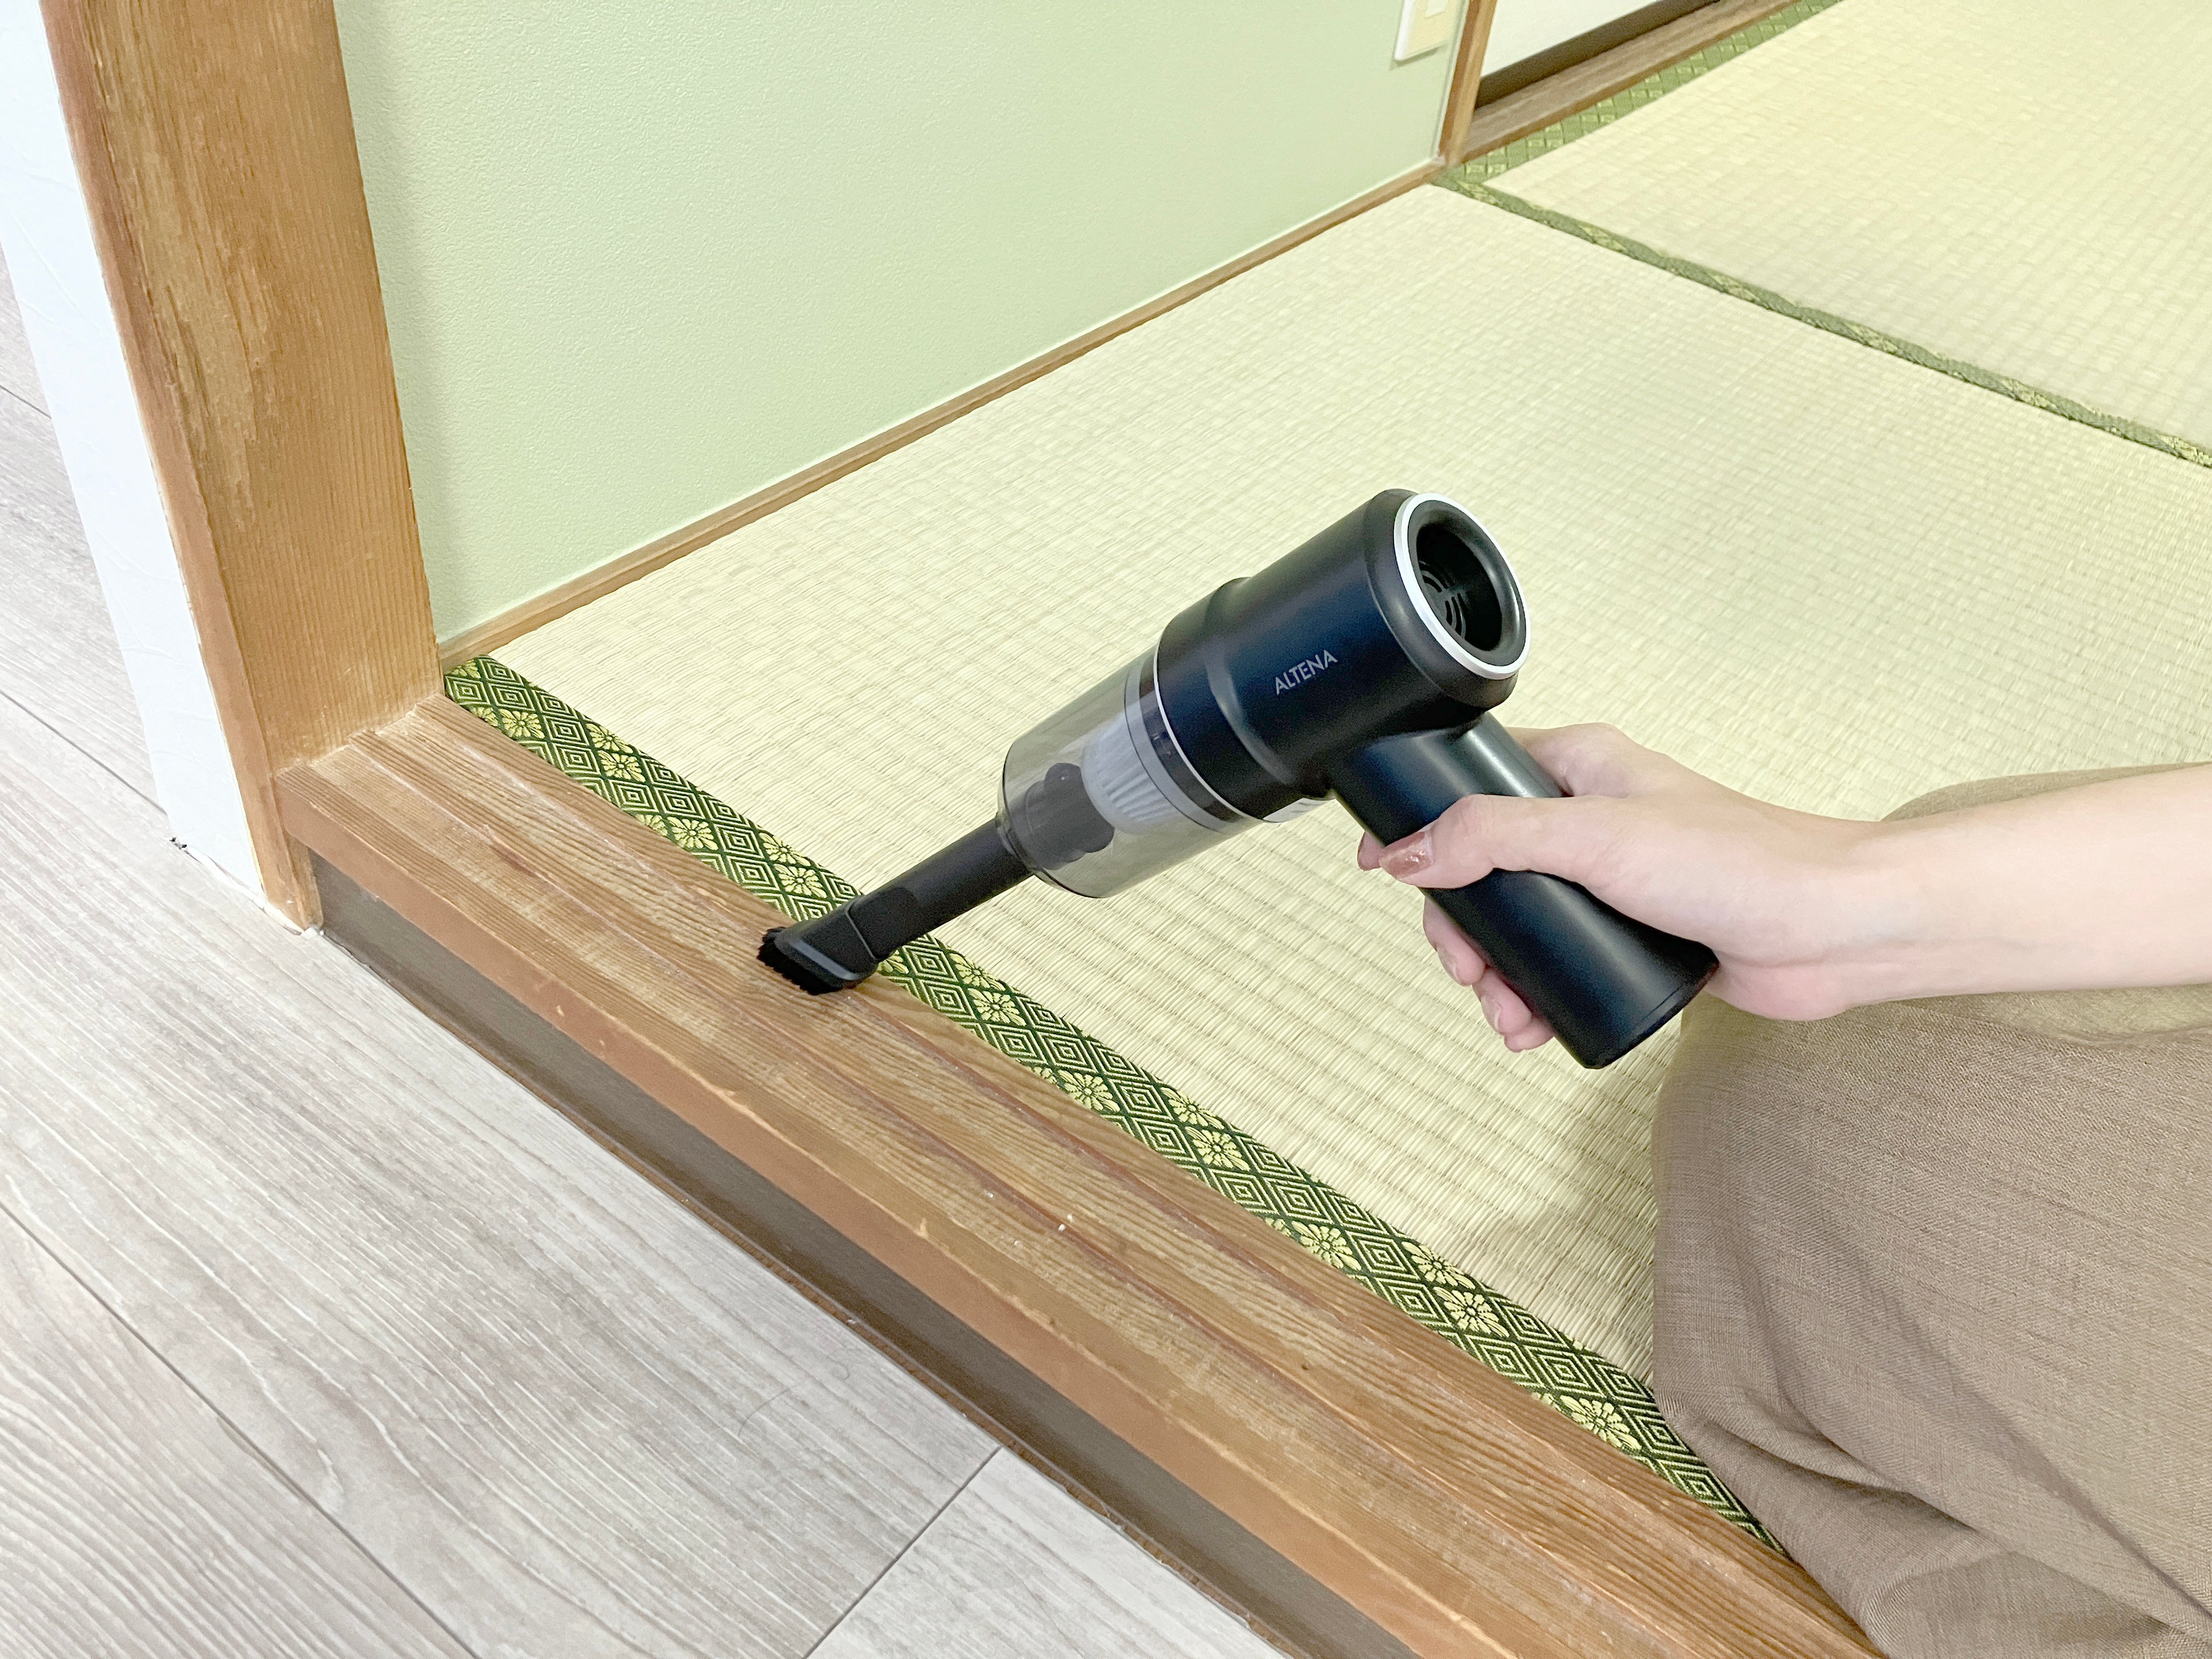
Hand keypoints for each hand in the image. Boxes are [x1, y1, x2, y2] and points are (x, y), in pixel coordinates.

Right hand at [1356, 724, 1889, 1050]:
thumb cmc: (1741, 865)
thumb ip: (1493, 839)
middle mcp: (1590, 817)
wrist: (1838, 933)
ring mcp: (1610, 879)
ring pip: (1516, 925)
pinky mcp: (1632, 935)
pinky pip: (1558, 963)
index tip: (1386, 870)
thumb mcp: (1597, 839)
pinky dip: (1534, 995)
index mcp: (1580, 767)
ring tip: (1507, 1014)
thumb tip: (1405, 851)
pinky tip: (1534, 1025)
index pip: (1471, 781)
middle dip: (1462, 929)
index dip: (1423, 826)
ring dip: (1495, 974)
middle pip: (1481, 868)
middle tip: (1468, 970)